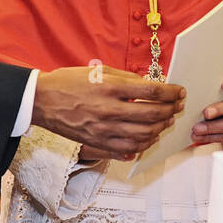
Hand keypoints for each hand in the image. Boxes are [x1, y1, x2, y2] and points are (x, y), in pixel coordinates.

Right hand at [33, 65, 184, 157]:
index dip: (171, 92)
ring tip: (166, 121)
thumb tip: (152, 87)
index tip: (179, 92)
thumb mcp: (100, 71)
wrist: (42, 100)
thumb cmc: (70, 82)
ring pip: (144, 135)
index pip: (152, 92)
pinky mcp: (97, 143)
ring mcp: (104, 130)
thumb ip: (127, 80)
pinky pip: (127, 150)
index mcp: (111, 89)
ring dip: (160, 128)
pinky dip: (143, 145)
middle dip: (171, 110)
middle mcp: (109, 111)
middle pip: (152, 115)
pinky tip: (149, 138)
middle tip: (177, 106)